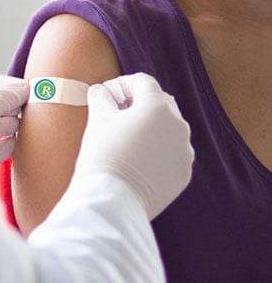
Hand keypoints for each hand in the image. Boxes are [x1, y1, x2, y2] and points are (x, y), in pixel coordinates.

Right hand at [73, 73, 193, 218]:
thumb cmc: (103, 157)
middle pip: (160, 102)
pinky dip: (157, 150)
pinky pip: (172, 153)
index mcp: (157, 107)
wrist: (112, 200)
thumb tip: (101, 92)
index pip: (143, 82)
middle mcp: (178, 125)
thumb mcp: (97, 121)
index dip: (122, 84)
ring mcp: (184, 151)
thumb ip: (101, 99)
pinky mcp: (183, 173)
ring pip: (169, 129)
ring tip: (126, 138)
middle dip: (138, 103)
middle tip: (115, 112)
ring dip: (150, 127)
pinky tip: (136, 159)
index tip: (106, 94)